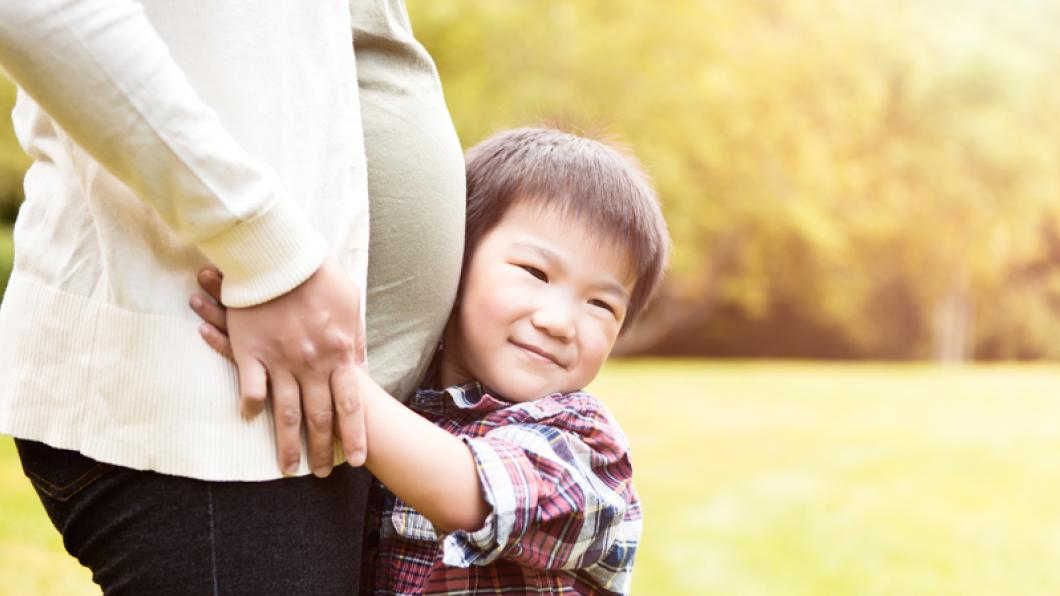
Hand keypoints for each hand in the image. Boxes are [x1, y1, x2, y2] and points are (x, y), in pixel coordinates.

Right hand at [190, 258, 366, 477]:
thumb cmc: (318, 275)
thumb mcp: (350, 304)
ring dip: (288, 445)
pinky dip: (252, 408)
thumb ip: (354, 338)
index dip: (356, 435)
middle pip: (320, 418)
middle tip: (321, 474)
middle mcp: (312, 364)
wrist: (281, 256)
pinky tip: (252, 422)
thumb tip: (359, 364)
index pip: (352, 405)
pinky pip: (251, 389)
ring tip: (289, 469)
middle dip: (323, 450)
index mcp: (340, 353)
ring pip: (286, 414)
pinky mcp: (251, 352)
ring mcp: (281, 361)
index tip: (359, 460)